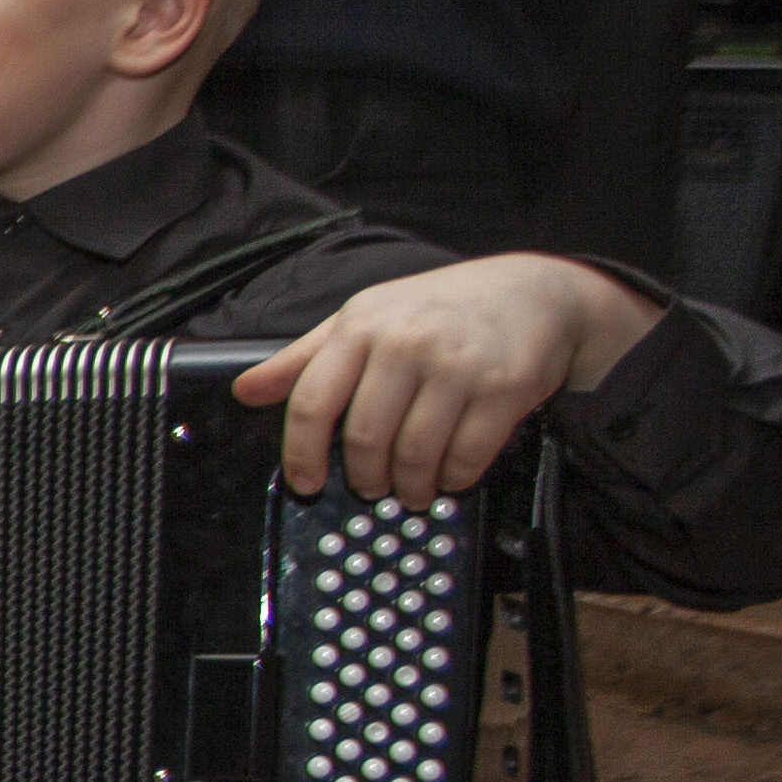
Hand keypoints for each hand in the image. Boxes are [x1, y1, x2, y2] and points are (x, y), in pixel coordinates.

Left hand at [231, 254, 658, 507]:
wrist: (536, 292)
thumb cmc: (439, 309)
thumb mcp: (366, 317)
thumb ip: (305, 358)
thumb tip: (245, 390)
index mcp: (361, 325)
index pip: (312, 402)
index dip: (301, 453)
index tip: (306, 484)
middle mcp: (406, 343)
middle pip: (365, 439)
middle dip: (365, 478)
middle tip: (373, 488)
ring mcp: (458, 366)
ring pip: (415, 456)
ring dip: (410, 487)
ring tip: (411, 489)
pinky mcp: (504, 389)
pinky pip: (466, 457)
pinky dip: (454, 479)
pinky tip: (450, 476)